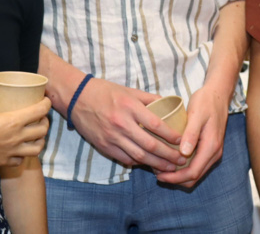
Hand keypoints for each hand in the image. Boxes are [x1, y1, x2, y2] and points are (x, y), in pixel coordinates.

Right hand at [0, 98, 50, 166]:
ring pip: (38, 148)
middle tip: (41, 118)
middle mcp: (17, 136)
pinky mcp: (4, 161)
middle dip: (45, 122)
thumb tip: (0, 106)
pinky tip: (20, 149)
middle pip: (43, 130)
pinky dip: (24, 154)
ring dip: (40, 140)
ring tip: (36, 136)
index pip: (40, 110)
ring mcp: (12, 151)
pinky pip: (21, 160)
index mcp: (14, 120)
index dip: (46, 104)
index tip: (46, 101)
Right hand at [68, 77, 187, 170]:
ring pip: (138, 156)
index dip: (170, 135)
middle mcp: (121, 124)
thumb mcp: (130, 91)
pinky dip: (138, 163)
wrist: (77, 97)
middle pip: (149, 145)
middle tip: (181, 160)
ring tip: (169, 167)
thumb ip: (150, 99)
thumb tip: (170, 105)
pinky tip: (148, 164)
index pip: (156, 125)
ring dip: (156, 164)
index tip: (181, 141)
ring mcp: (112, 137)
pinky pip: (125, 159)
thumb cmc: (106, 92)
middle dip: (168, 155)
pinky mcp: (104, 146)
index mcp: (130, 107)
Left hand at [155, 85, 229, 187]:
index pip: (193, 172)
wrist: (218, 94)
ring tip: (160, 168)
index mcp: (211, 146)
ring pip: (195, 173)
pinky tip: (170, 160)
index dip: (175, 178)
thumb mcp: (196, 114)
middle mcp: (214, 153)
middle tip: (156, 173)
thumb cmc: (206, 101)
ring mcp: (212, 152)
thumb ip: (191, 134)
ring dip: (178, 175)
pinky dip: (183, 168)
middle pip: (194, 177)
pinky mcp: (208, 149)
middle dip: (175, 179)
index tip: (159, 175)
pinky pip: (196, 165)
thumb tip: (183, 153)